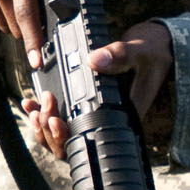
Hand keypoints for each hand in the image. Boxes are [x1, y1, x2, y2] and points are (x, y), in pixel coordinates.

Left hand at [21, 20, 177, 158]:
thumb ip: (119, 55)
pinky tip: (32, 102)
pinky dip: (45, 113)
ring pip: (66, 135)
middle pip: (74, 143)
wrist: (158, 46)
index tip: (53, 119)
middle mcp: (109, 119)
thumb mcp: (140, 50)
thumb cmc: (154, 51)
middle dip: (51, 132)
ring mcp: (98, 113)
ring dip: (45, 125)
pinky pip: (65, 117)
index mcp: (124, 116)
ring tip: (33, 107)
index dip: (67, 137)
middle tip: (42, 110)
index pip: (91, 139)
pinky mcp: (90, 104)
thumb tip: (93, 61)